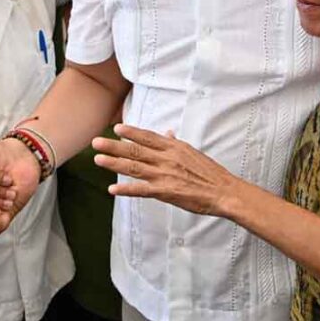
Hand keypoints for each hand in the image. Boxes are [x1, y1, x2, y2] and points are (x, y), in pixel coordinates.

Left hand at [92, 124, 239, 216]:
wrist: (223, 191)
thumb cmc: (210, 173)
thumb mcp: (193, 152)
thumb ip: (176, 143)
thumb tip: (167, 133)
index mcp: (174, 147)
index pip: (148, 137)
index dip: (131, 132)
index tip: (116, 128)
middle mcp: (166, 158)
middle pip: (135, 151)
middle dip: (114, 146)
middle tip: (96, 142)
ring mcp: (164, 175)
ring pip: (134, 168)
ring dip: (114, 164)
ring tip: (98, 160)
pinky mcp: (165, 192)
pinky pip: (141, 190)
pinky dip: (126, 190)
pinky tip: (113, 190)